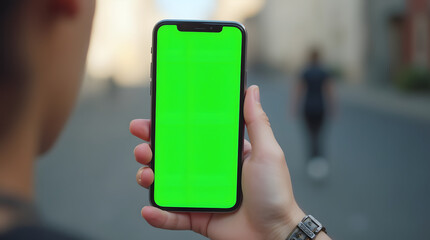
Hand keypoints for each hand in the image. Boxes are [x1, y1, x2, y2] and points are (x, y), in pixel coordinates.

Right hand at [130, 85, 305, 239]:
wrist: (275, 234)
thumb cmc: (275, 192)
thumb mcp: (267, 152)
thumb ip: (257, 122)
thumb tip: (251, 90)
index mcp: (221, 155)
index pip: (190, 135)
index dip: (170, 126)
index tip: (153, 117)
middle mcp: (207, 172)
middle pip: (171, 157)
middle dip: (151, 148)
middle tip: (141, 145)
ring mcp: (200, 195)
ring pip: (166, 183)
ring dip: (149, 177)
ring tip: (146, 175)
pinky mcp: (197, 217)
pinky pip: (173, 216)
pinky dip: (158, 214)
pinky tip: (149, 209)